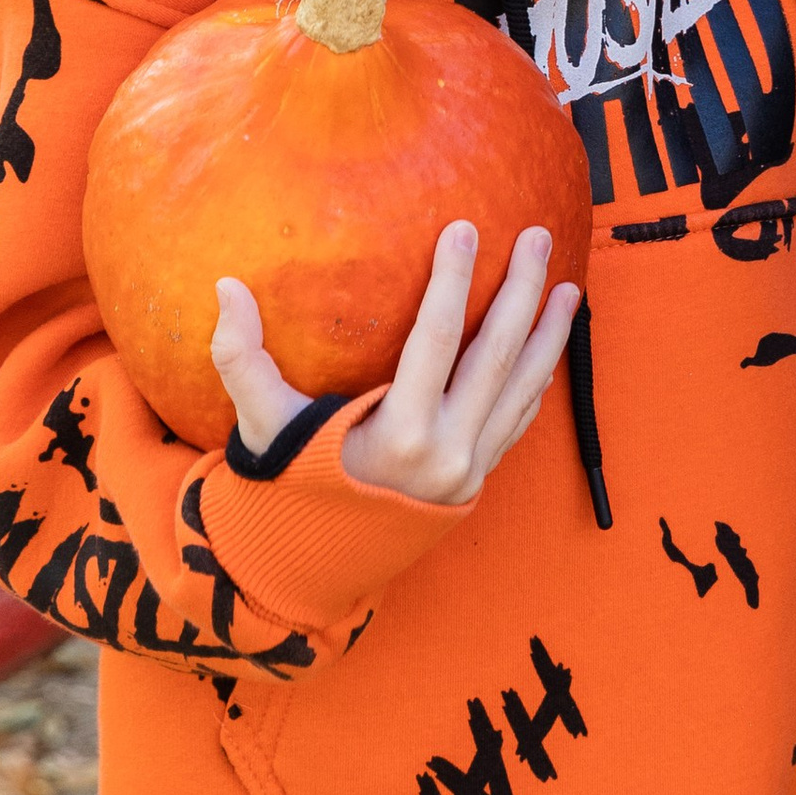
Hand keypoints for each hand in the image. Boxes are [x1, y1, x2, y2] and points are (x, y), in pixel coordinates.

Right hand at [211, 223, 580, 507]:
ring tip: (571, 288)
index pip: (439, 337)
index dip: (455, 279)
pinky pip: (518, 423)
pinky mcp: (476, 482)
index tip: (467, 228)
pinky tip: (548, 352)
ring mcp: (469, 469)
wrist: (311, 567)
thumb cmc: (287, 488)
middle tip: (540, 235)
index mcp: (400, 433)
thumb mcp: (261, 426)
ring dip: (550, 336)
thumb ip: (240, 356)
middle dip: (523, 290)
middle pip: (498, 354)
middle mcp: (447, 451)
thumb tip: (225, 285)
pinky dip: (536, 383)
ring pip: (522, 389)